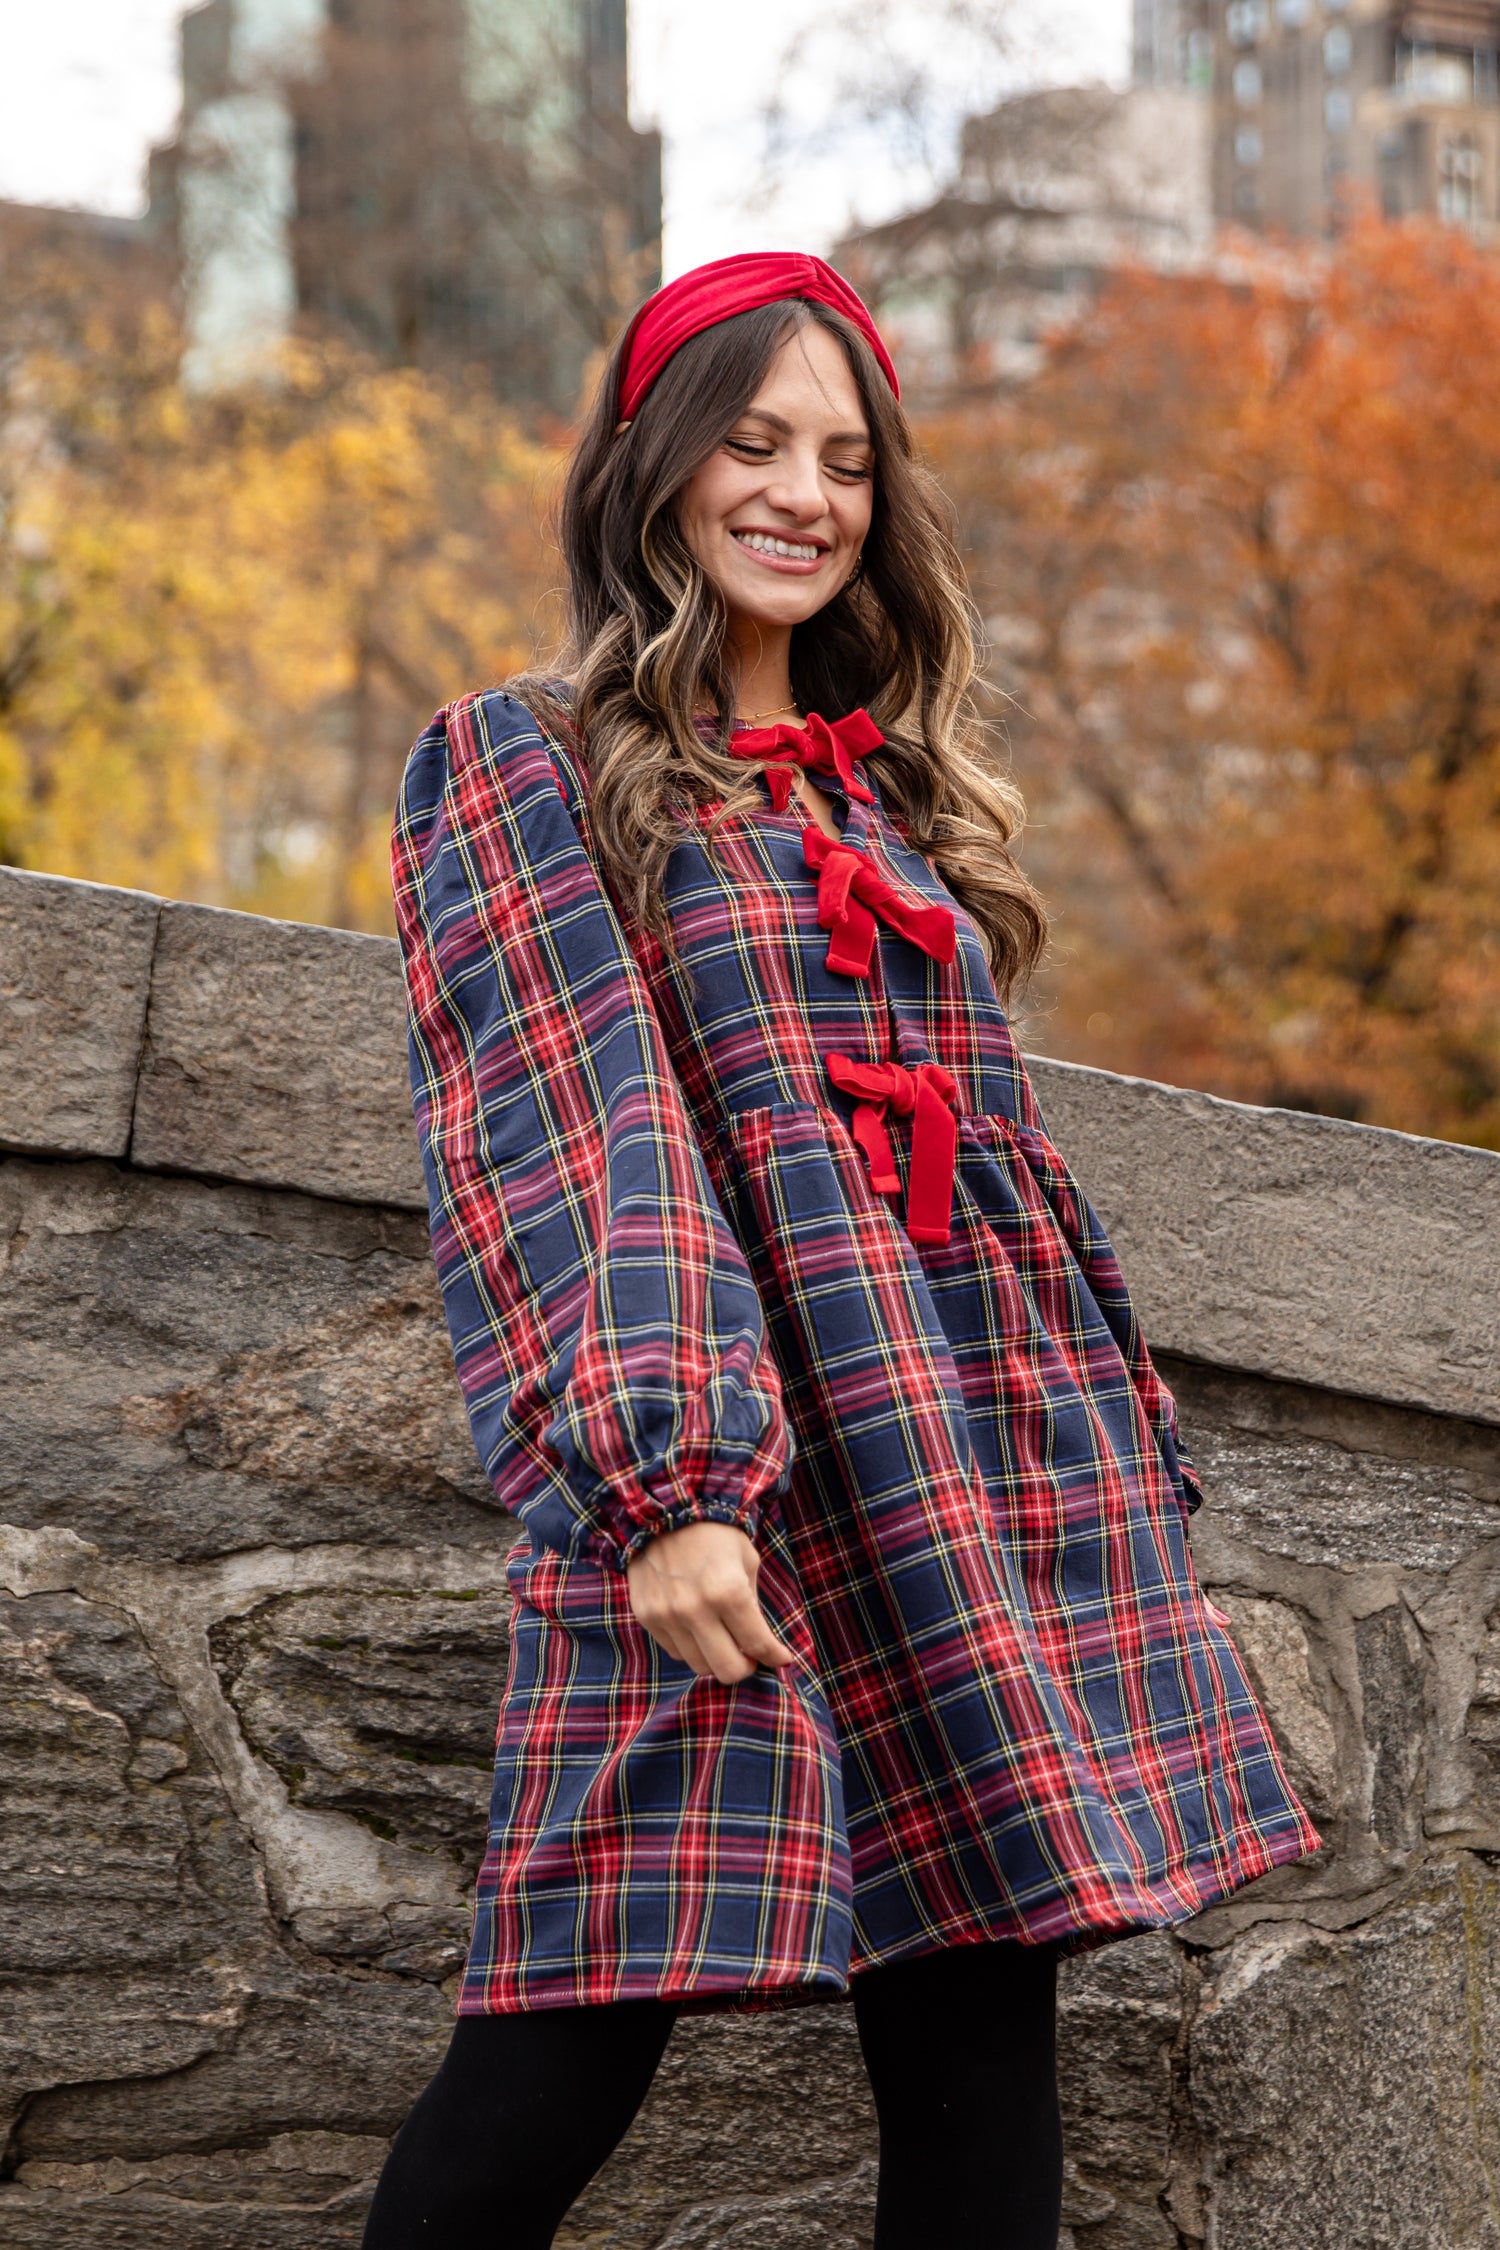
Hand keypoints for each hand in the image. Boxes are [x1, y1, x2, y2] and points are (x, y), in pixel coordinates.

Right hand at [626, 1521, 794, 1685]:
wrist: (662, 1510)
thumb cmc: (714, 1533)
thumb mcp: (746, 1560)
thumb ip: (753, 1604)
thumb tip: (759, 1643)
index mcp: (728, 1591)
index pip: (758, 1645)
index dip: (775, 1657)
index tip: (782, 1659)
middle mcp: (696, 1609)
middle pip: (728, 1670)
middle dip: (746, 1668)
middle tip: (751, 1656)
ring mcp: (667, 1616)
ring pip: (700, 1666)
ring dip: (717, 1658)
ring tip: (723, 1640)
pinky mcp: (647, 1617)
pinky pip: (675, 1651)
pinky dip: (692, 1647)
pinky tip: (698, 1627)